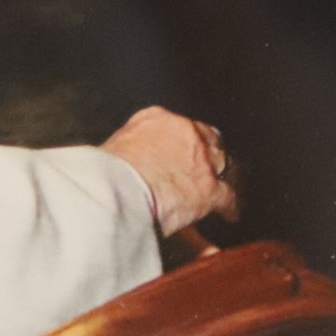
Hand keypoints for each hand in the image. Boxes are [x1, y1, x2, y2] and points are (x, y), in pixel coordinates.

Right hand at [100, 106, 239, 235]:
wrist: (116, 188)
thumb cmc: (105, 172)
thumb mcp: (115, 149)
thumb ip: (130, 150)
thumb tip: (129, 165)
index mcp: (157, 119)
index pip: (179, 127)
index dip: (185, 142)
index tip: (183, 152)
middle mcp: (185, 132)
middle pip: (209, 140)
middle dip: (210, 155)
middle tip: (208, 170)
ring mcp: (201, 159)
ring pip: (225, 165)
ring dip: (226, 178)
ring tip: (228, 190)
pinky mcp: (209, 187)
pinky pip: (228, 197)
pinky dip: (230, 208)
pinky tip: (230, 215)